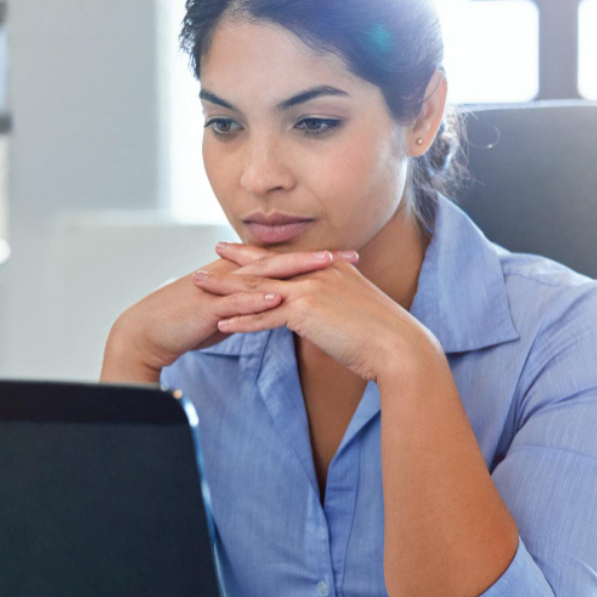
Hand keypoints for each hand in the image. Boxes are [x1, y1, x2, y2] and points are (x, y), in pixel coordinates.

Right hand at [101, 245, 359, 382]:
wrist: (149, 331)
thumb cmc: (187, 322)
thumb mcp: (228, 312)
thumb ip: (253, 307)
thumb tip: (279, 310)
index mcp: (239, 275)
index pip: (282, 263)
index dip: (314, 261)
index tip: (347, 260)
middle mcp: (232, 275)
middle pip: (279, 261)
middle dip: (315, 258)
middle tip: (349, 255)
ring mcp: (220, 288)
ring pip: (262, 274)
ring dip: (294, 269)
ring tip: (324, 266)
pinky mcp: (208, 306)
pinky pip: (236, 300)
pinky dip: (257, 298)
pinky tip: (279, 297)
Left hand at [192, 243, 442, 384]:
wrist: (397, 346)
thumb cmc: (381, 335)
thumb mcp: (354, 310)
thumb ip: (333, 305)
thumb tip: (319, 314)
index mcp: (330, 268)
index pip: (287, 260)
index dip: (260, 254)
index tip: (237, 250)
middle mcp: (318, 273)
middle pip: (266, 267)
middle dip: (234, 262)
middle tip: (209, 257)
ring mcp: (310, 289)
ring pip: (259, 288)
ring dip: (226, 290)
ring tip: (200, 288)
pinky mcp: (305, 312)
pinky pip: (266, 316)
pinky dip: (242, 321)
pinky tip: (221, 325)